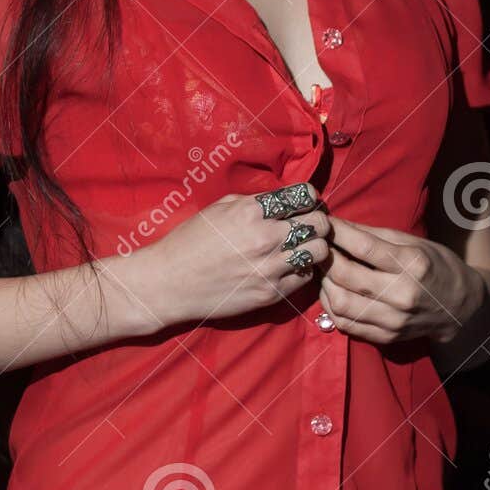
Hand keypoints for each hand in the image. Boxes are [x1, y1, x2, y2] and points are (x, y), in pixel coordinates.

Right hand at [137, 190, 334, 329]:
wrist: (170, 282)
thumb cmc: (190, 241)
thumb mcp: (219, 208)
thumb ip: (253, 202)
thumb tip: (282, 202)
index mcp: (251, 210)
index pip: (304, 195)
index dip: (309, 199)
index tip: (305, 205)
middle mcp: (266, 237)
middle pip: (320, 223)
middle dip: (318, 222)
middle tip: (309, 226)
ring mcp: (270, 267)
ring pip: (320, 251)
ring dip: (315, 247)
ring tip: (302, 248)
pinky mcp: (271, 293)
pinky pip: (305, 277)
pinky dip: (302, 270)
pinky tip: (288, 267)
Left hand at [316, 217, 482, 346]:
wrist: (460, 308)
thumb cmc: (435, 266)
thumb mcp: (412, 242)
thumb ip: (373, 235)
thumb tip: (337, 225)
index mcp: (412, 264)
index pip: (363, 247)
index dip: (336, 233)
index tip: (323, 225)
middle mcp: (402, 294)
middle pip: (345, 276)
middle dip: (324, 258)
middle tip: (319, 249)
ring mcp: (393, 319)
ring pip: (339, 303)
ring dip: (324, 284)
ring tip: (325, 271)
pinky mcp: (386, 336)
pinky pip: (346, 323)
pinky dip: (331, 306)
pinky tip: (333, 292)